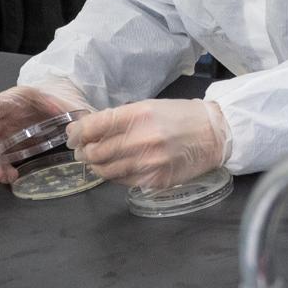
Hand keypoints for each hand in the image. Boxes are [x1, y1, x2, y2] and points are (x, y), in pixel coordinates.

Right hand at [0, 80, 92, 184]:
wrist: (63, 105)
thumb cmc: (64, 100)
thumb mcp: (72, 102)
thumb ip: (79, 113)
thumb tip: (87, 129)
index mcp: (17, 98)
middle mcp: (4, 115)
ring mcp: (5, 132)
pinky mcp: (9, 147)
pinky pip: (1, 160)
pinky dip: (3, 170)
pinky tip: (9, 178)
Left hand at [65, 99, 229, 189]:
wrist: (214, 135)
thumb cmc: (180, 117)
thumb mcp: (148, 107)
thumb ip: (118, 119)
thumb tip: (86, 130)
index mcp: (138, 115)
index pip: (92, 127)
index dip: (76, 133)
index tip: (73, 137)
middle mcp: (141, 140)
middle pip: (94, 152)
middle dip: (84, 152)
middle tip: (84, 151)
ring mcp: (149, 163)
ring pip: (105, 170)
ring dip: (96, 166)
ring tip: (99, 161)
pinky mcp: (156, 180)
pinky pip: (123, 181)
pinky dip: (116, 175)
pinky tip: (121, 167)